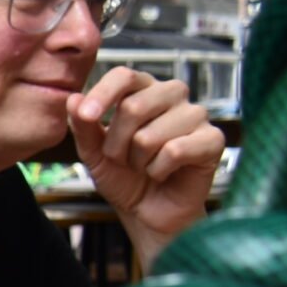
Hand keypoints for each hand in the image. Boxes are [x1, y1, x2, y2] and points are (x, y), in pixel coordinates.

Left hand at [70, 66, 222, 260]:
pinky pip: (174, 151)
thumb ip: (82, 125)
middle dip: (117, 143)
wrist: (147, 211)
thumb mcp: (93, 152)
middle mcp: (172, 95)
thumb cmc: (123, 177)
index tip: (86, 116)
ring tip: (145, 166)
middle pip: (134, 107)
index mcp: (143, 90)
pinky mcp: (213, 139)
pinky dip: (158, 170)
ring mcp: (196, 115)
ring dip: (137, 161)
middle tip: (123, 158)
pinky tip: (163, 173)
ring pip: (150, 135)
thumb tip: (73, 98)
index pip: (124, 75)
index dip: (102, 94)